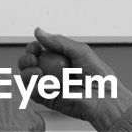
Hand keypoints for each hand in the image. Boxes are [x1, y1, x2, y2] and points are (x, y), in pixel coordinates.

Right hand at [16, 28, 131, 131]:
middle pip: (29, 64)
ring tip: (38, 72)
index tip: (35, 47)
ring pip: (27, 78)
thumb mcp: (80, 51)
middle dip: (26, 60)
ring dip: (27, 73)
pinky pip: (33, 93)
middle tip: (33, 59)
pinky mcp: (48, 100)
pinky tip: (42, 83)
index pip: (39, 51)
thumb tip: (38, 31)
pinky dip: (33, 87)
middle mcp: (52, 72)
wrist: (105, 98)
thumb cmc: (99, 76)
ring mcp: (49, 86)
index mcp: (59, 59)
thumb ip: (58, 41)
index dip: (33, 48)